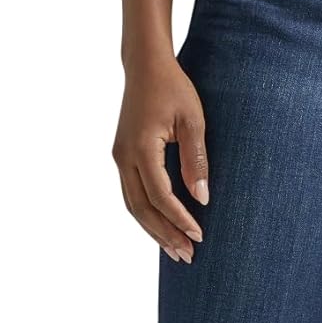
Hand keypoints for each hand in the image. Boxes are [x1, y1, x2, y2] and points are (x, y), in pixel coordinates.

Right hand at [112, 55, 208, 261]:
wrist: (145, 66)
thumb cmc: (173, 88)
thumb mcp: (193, 120)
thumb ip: (196, 160)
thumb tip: (202, 198)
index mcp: (141, 149)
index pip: (160, 196)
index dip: (179, 219)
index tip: (199, 235)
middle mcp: (124, 157)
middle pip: (142, 209)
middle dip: (165, 235)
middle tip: (187, 256)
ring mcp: (120, 158)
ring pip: (133, 205)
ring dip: (153, 230)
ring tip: (175, 251)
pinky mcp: (122, 157)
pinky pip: (131, 195)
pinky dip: (146, 215)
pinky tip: (161, 228)